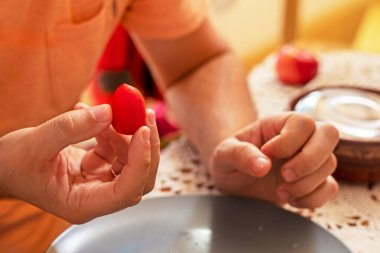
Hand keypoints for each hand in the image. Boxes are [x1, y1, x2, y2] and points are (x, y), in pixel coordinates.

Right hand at [0, 104, 159, 222]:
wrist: (3, 166)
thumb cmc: (12, 165)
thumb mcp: (36, 143)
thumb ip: (73, 127)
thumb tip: (110, 112)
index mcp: (83, 204)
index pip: (126, 191)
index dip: (140, 161)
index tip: (142, 130)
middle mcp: (97, 197)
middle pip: (139, 178)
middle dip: (145, 146)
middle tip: (143, 114)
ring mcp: (99, 183)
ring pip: (131, 162)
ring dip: (127, 134)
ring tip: (109, 111)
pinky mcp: (97, 168)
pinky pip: (116, 150)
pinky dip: (111, 131)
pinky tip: (94, 116)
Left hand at [209, 112, 338, 207]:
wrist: (233, 182)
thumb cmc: (229, 162)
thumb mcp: (223, 155)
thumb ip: (239, 155)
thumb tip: (263, 165)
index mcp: (276, 124)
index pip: (302, 122)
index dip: (288, 140)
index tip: (267, 154)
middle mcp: (298, 138)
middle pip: (329, 134)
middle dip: (308, 160)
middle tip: (284, 174)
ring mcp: (308, 159)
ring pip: (330, 163)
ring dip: (306, 183)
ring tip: (280, 191)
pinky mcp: (313, 181)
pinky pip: (330, 187)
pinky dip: (313, 198)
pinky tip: (291, 200)